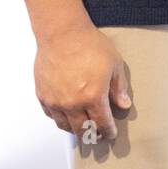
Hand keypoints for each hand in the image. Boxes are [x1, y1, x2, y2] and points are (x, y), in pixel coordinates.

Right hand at [34, 24, 130, 144]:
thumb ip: (119, 88)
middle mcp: (72, 103)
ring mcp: (55, 101)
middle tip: (97, 134)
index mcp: (93, 97)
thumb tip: (124, 104)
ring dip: (75, 129)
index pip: (102, 123)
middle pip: (82, 129)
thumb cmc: (89, 45)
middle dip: (92, 134)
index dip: (108, 131)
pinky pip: (51, 115)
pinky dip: (60, 119)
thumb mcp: (114, 65)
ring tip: (83, 127)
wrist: (63, 34)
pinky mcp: (43, 95)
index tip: (110, 133)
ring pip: (65, 126)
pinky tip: (66, 116)